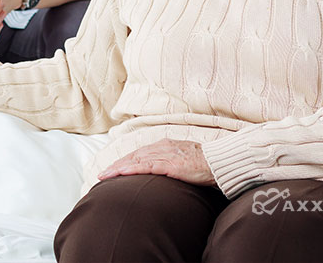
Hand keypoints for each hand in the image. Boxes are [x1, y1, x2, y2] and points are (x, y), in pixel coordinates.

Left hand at [97, 139, 215, 185]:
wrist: (220, 162)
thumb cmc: (205, 164)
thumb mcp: (184, 161)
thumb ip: (171, 164)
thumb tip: (163, 173)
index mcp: (164, 146)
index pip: (139, 154)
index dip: (124, 161)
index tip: (112, 169)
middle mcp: (162, 147)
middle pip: (133, 156)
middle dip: (116, 165)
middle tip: (102, 175)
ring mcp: (165, 155)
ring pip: (136, 160)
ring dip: (119, 168)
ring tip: (105, 176)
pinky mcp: (170, 164)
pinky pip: (147, 166)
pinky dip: (132, 169)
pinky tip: (121, 173)